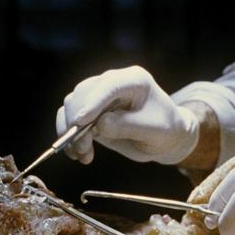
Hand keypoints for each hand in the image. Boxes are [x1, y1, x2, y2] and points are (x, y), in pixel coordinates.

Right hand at [56, 65, 198, 164]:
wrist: (165, 139)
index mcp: (133, 80)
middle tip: (82, 148)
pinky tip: (78, 154)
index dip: (93, 102)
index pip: (109, 85)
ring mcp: (99, 96)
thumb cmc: (165, 130)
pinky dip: (68, 136)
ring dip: (70, 131)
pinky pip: (69, 119)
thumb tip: (99, 125)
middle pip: (82, 94)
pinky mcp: (90, 112)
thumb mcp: (154, 130)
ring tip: (82, 155)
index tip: (81, 121)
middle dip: (77, 122)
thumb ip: (127, 126)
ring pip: (71, 106)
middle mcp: (112, 83)